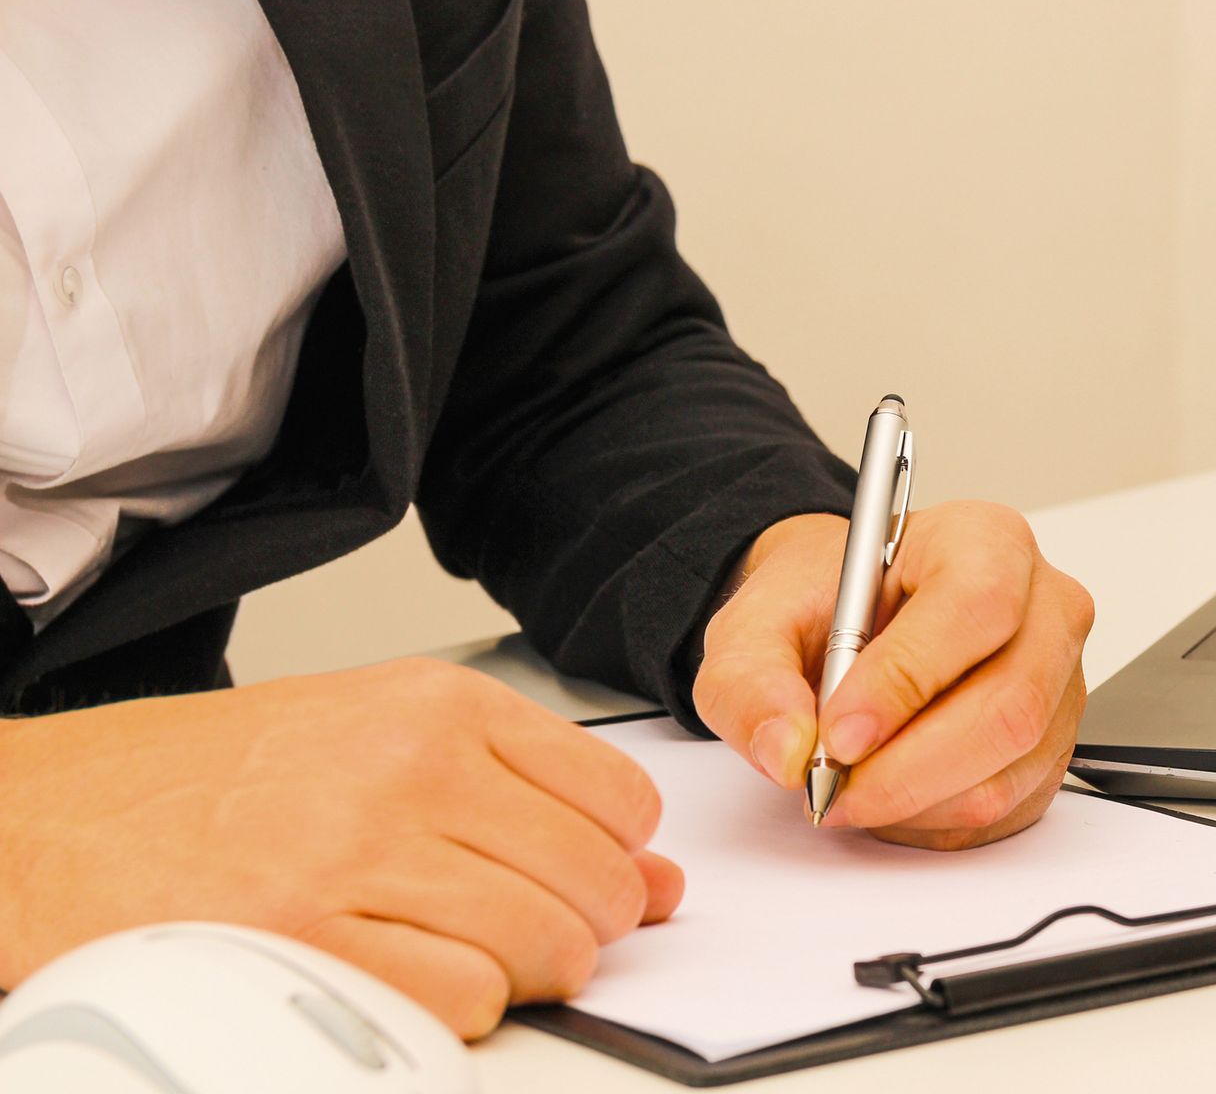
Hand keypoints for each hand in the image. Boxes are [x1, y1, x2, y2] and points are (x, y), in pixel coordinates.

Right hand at [0, 658, 681, 1037]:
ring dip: (528, 973)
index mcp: (440, 704)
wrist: (61, 811)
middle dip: (585, 928)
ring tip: (474, 955)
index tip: (583, 874)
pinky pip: (464, 1000)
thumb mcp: (384, 735)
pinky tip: (413, 976)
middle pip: (593, 881)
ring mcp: (358, 853)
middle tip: (536, 931)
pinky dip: (462, 1007)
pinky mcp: (306, 939)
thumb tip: (657, 879)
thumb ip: (529, 795)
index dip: (618, 858)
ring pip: (544, 946)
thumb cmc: (223, 774)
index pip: (619, 800)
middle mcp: (412, 766)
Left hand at [693, 501, 1093, 849]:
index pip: (974, 607)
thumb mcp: (756, 623)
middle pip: (1009, 704)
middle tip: (833, 785)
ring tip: (851, 783)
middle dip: (908, 768)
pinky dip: (935, 820)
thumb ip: (753, 680)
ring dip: (915, 802)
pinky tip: (890, 792)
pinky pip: (1007, 807)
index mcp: (982, 540)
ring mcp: (1059, 680)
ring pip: (1007, 770)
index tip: (839, 733)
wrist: (845, 622)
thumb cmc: (823, 604)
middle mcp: (1042, 606)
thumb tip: (786, 749)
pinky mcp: (1053, 744)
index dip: (907, 680)